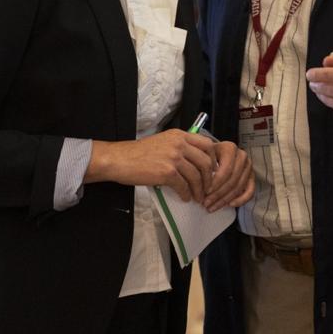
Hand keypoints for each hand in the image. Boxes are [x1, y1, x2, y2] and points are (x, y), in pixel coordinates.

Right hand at [86, 129, 215, 203]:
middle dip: (209, 178)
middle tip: (207, 188)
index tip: (213, 170)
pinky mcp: (167, 172)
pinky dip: (186, 194)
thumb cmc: (138, 153)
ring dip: (199, 190)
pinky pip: (184, 186)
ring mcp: (174, 157)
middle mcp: (179, 144)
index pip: (207, 144)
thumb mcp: (162, 142)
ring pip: (197, 176)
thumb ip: (179, 147)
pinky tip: (185, 198)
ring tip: (197, 197)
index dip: (213, 159)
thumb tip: (195, 163)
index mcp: (179, 135)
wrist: (119, 159)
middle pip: (206, 162)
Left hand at [202, 140, 254, 211]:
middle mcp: (242, 156)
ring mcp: (248, 167)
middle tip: (206, 204)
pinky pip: (250, 191)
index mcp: (230, 148)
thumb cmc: (208, 155)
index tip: (204, 193)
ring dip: (225, 200)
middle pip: (232, 180)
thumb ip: (203, 164)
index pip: (226, 170)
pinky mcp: (252, 177)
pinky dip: (241, 200)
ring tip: (212, 207)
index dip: (216, 183)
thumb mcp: (203, 155)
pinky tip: (230, 205)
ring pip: (239, 187)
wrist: (218, 153)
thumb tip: (199, 183)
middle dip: (218, 194)